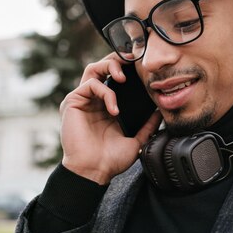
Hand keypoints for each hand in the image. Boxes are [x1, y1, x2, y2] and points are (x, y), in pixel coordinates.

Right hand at [59, 54, 161, 184]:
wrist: (94, 171)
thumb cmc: (110, 160)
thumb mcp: (136, 140)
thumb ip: (147, 126)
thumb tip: (160, 113)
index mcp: (105, 106)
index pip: (114, 78)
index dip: (125, 69)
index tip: (141, 67)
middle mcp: (92, 100)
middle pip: (101, 67)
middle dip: (117, 61)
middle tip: (132, 63)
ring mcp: (82, 100)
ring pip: (93, 69)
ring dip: (109, 67)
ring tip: (123, 78)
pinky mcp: (72, 102)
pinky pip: (90, 85)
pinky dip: (105, 92)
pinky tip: (114, 109)